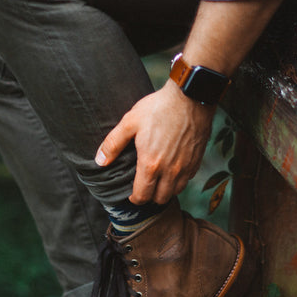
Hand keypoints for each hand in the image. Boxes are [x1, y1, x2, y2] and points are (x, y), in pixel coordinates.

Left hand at [95, 80, 214, 204]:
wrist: (191, 97)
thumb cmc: (159, 108)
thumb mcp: (130, 122)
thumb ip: (113, 144)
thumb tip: (100, 161)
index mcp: (151, 164)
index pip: (142, 196)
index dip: (135, 198)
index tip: (132, 193)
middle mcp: (170, 171)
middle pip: (160, 199)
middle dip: (150, 196)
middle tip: (144, 185)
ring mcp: (185, 167)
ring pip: (175, 192)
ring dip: (165, 190)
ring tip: (158, 179)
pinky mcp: (197, 161)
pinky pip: (187, 180)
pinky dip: (179, 180)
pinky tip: (173, 169)